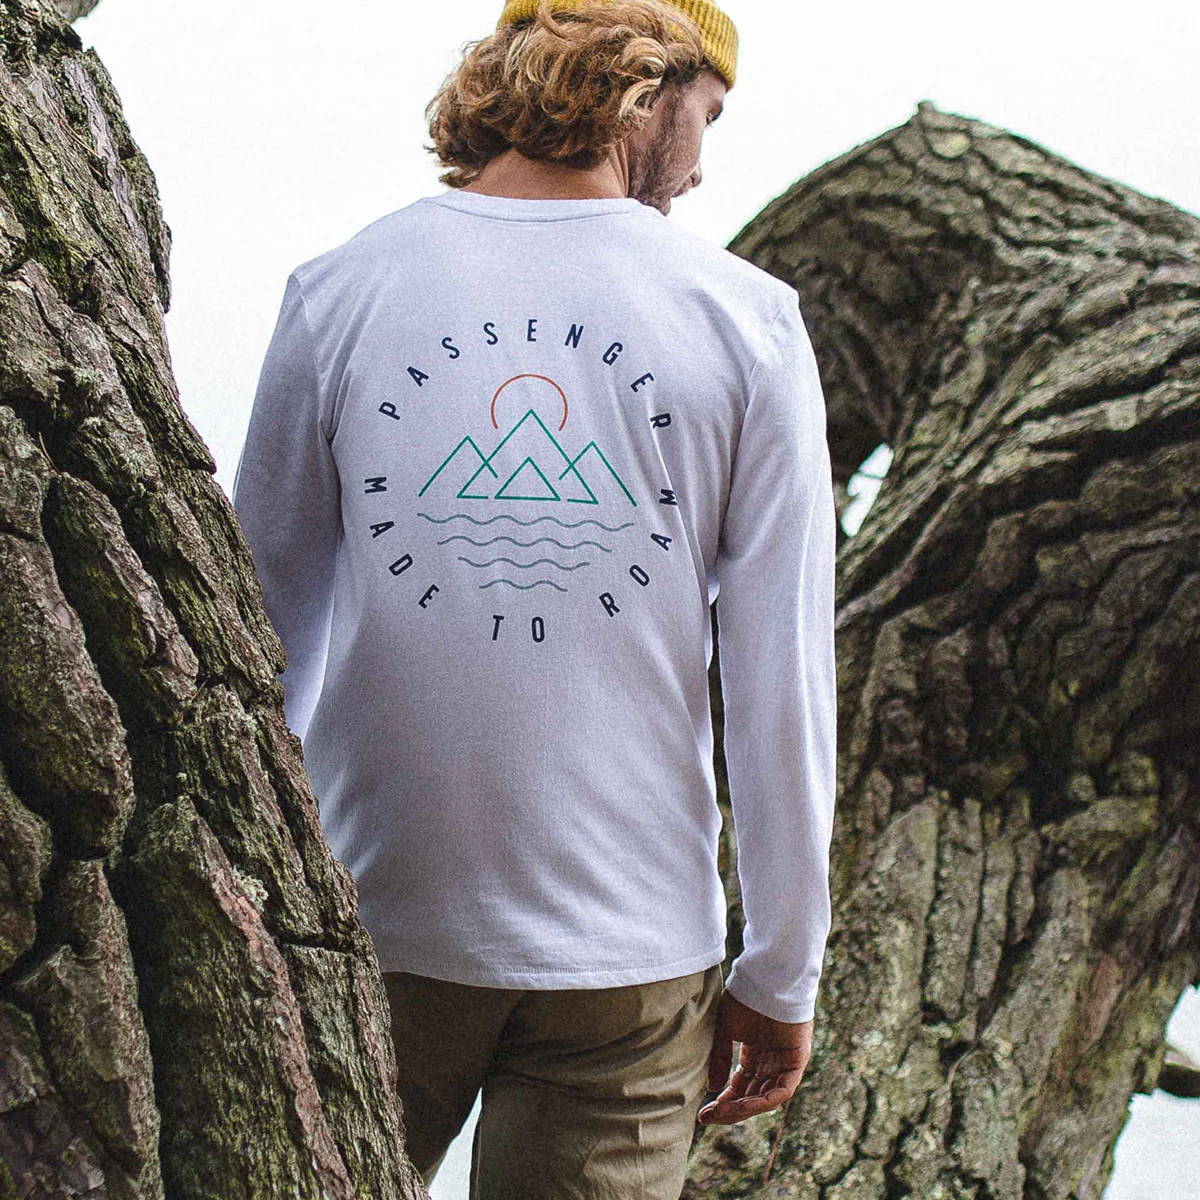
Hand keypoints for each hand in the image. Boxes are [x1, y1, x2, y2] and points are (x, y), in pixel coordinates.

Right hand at [697, 989, 810, 1125]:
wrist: (767, 976)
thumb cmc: (745, 995)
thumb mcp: (726, 1029)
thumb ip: (720, 1057)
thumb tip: (712, 1087)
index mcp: (755, 1054)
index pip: (740, 1087)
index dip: (723, 1102)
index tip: (704, 1114)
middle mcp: (770, 1062)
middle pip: (751, 1096)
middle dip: (730, 1109)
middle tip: (709, 1117)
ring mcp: (784, 1063)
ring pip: (766, 1097)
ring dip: (744, 1108)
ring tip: (721, 1111)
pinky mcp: (797, 1061)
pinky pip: (783, 1090)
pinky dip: (765, 1099)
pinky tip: (745, 1104)